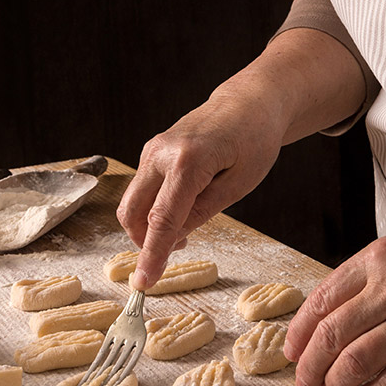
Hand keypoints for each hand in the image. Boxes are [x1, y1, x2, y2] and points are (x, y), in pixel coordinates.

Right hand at [116, 86, 284, 288]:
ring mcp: (151, 151)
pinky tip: (181, 209)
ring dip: (150, 227)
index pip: (162, 219)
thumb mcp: (239, 184)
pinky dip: (153, 211)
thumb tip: (173, 239)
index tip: (143, 282)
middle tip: (179, 249)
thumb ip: (203, 212)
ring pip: (132, 204)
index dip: (152, 255)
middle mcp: (160, 153)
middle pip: (133, 213)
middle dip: (145, 242)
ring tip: (186, 227)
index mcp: (188, 160)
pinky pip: (141, 192)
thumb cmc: (253, 141)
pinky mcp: (150, 154)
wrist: (248, 103)